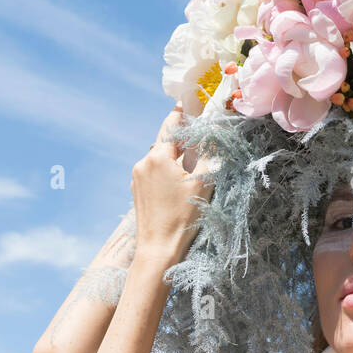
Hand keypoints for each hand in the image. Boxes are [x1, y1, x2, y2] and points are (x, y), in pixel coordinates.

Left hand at [130, 105, 212, 264]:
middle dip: (184, 140)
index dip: (183, 111)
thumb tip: (216, 133)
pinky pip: (154, 173)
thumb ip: (210, 153)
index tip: (191, 101)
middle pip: (167, 141)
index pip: (172, 123)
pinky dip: (167, 172)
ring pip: (161, 158)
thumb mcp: (203, 181)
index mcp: (158, 155)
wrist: (158, 251)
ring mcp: (137, 178)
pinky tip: (179, 187)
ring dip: (176, 158)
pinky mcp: (137, 192)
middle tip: (203, 141)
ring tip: (194, 170)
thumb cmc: (183, 216)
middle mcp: (143, 162)